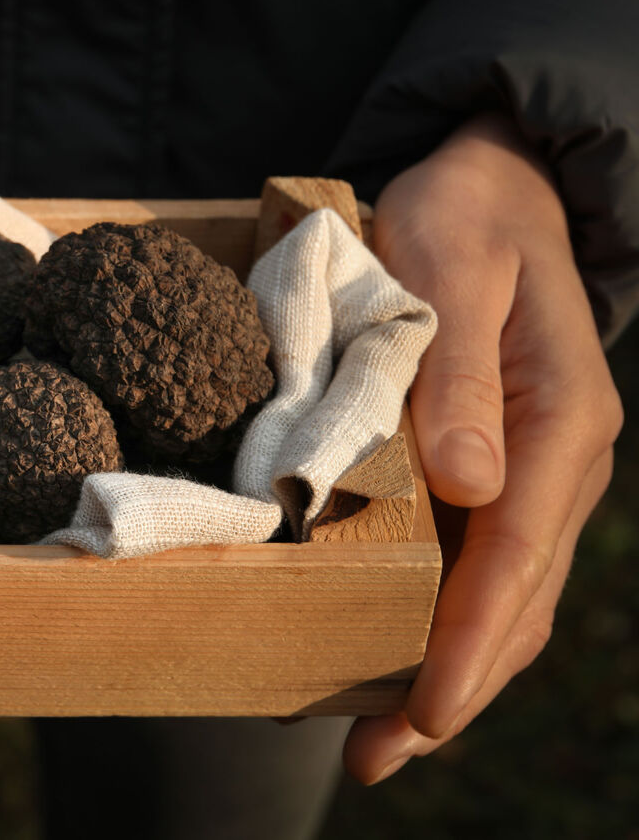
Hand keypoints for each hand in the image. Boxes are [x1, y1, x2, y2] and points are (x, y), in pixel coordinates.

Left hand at [343, 113, 622, 782]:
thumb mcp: (451, 268)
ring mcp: (534, 465)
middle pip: (517, 596)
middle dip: (454, 683)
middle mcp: (559, 457)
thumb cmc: (465, 216)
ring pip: (506, 591)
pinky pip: (486, 558)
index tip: (424, 710)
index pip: (516, 554)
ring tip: (384, 737)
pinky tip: (400, 649)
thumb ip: (456, 376)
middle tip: (382, 756)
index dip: (467, 638)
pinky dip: (449, 615)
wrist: (493, 183)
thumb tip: (471, 488)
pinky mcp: (502, 461)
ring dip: (452, 667)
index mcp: (560, 418)